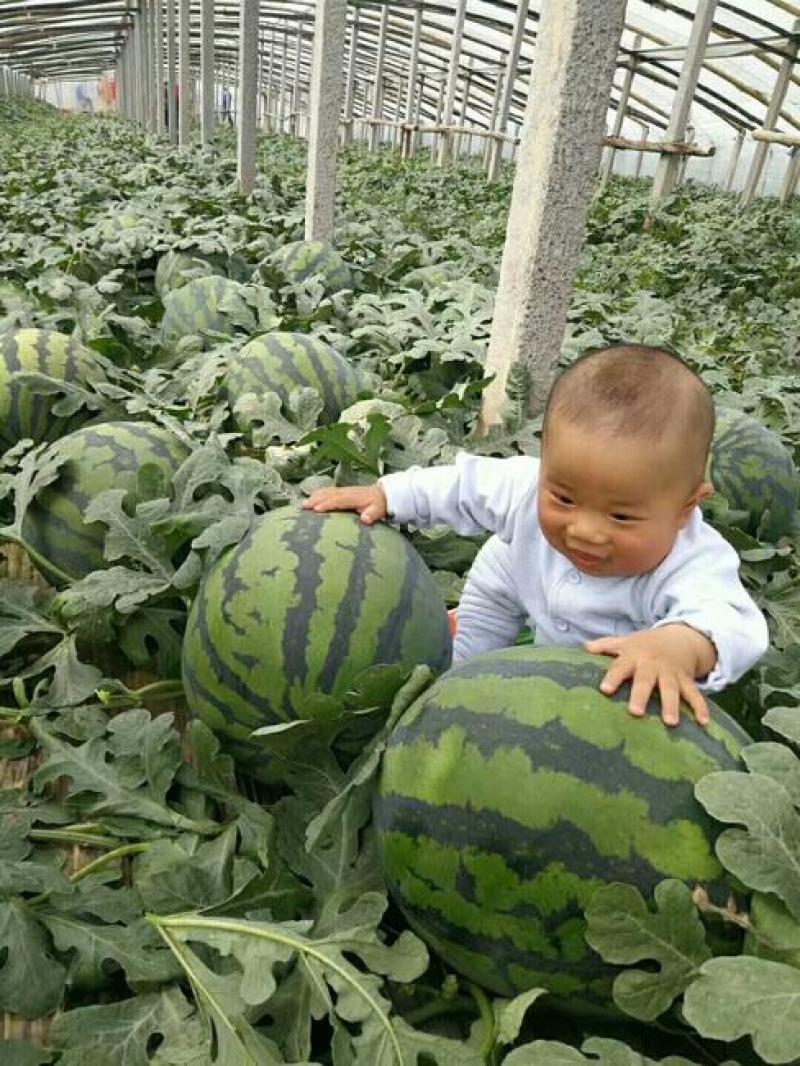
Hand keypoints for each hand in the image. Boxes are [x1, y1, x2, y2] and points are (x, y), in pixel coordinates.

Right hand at [302, 483, 387, 524]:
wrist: (382, 494)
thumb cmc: (378, 505)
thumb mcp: (378, 510)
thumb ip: (372, 514)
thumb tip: (365, 519)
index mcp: (354, 497)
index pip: (339, 500)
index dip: (327, 504)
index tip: (316, 509)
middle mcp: (346, 492)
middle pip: (328, 494)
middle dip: (315, 500)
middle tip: (303, 508)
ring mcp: (342, 490)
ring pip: (326, 491)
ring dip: (314, 497)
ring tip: (303, 505)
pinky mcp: (340, 491)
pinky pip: (327, 491)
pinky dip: (317, 494)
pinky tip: (309, 499)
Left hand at [585, 624, 717, 727]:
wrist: (679, 637)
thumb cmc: (646, 645)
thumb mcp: (626, 642)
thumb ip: (606, 645)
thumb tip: (585, 647)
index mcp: (634, 657)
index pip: (620, 667)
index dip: (613, 677)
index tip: (604, 690)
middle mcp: (652, 666)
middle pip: (646, 681)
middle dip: (641, 695)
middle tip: (635, 712)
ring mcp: (671, 674)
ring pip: (671, 690)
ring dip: (671, 705)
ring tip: (670, 722)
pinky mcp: (686, 680)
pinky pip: (694, 694)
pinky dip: (700, 708)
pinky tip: (703, 723)